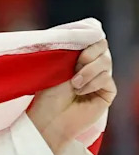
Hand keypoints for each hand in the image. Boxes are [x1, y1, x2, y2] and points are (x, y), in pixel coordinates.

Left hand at [25, 38, 114, 154]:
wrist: (48, 119)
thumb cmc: (48, 96)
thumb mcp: (57, 67)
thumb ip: (72, 52)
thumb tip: (88, 34)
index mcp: (78, 59)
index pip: (93, 40)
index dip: (88, 41)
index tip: (75, 51)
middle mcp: (91, 68)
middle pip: (103, 48)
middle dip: (89, 55)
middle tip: (75, 67)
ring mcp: (100, 80)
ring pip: (106, 63)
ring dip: (88, 72)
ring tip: (74, 85)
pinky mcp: (107, 93)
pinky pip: (107, 79)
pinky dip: (93, 83)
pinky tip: (80, 93)